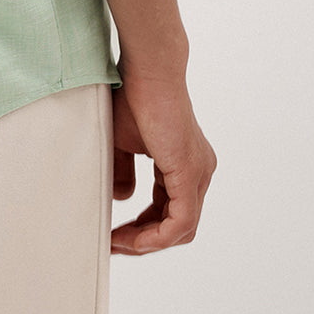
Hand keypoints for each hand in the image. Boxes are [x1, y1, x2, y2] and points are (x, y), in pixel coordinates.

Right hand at [110, 64, 215, 253]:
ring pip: (181, 229)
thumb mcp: (122, 142)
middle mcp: (199, 171)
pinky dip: (155, 236)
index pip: (169, 210)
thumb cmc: (133, 96)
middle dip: (143, 239)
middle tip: (113, 244)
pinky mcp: (190, 172)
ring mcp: (199, 172)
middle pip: (177, 225)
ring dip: (147, 242)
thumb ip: (123, 171)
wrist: (147, 69)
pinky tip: (130, 238)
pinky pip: (179, 222)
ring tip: (116, 242)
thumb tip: (122, 199)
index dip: (142, 228)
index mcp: (185, 163)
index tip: (114, 234)